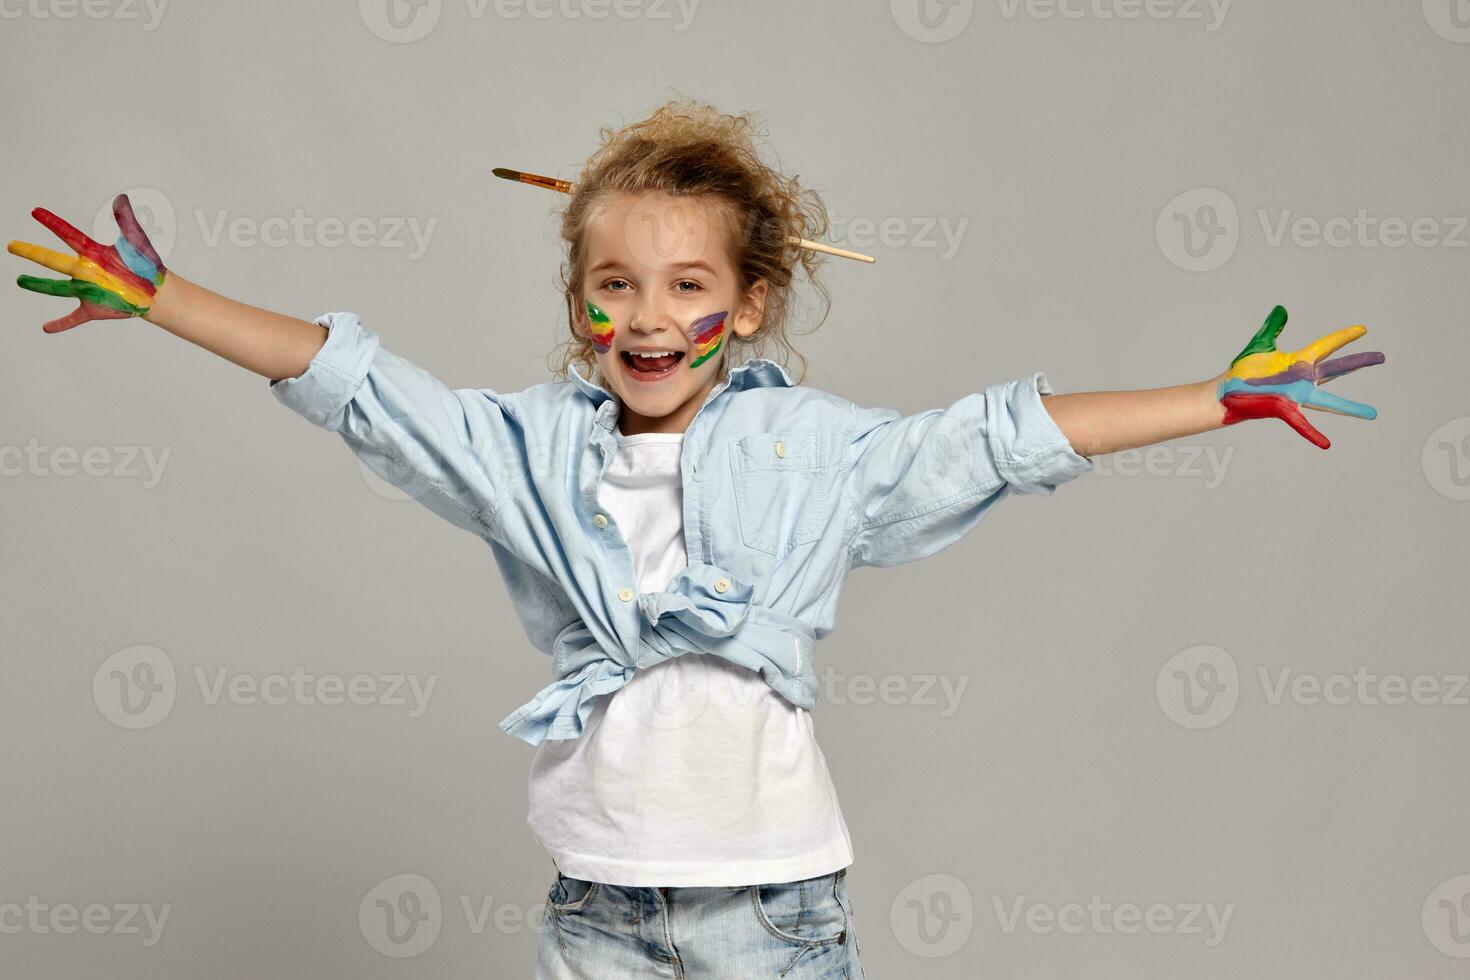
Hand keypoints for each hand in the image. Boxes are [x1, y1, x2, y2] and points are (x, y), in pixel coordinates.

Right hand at [8, 193, 167, 332]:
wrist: (155, 291)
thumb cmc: (145, 265)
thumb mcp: (136, 243)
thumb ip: (127, 222)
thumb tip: (121, 200)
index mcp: (93, 253)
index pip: (69, 235)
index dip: (52, 223)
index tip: (35, 211)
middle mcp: (85, 270)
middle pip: (54, 261)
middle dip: (33, 253)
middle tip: (12, 246)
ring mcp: (87, 290)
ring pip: (57, 288)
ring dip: (39, 286)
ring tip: (20, 281)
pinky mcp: (93, 309)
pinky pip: (73, 318)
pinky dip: (60, 324)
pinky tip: (46, 328)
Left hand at [1216, 305, 1384, 449]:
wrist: (1226, 392)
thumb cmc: (1244, 373)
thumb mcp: (1260, 345)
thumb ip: (1272, 327)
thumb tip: (1281, 309)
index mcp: (1298, 362)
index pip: (1326, 346)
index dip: (1344, 337)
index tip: (1363, 329)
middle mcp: (1302, 379)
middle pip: (1336, 369)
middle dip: (1358, 362)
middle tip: (1382, 357)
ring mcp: (1296, 395)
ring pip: (1328, 401)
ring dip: (1350, 408)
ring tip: (1372, 414)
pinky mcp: (1284, 409)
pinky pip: (1300, 423)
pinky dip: (1312, 434)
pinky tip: (1327, 444)